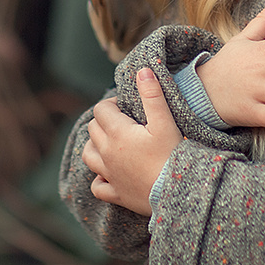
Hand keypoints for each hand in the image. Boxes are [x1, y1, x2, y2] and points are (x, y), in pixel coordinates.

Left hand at [82, 68, 182, 216]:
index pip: (101, 110)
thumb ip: (152, 95)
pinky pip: (97, 186)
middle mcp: (107, 154)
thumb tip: (143, 71)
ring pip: (88, 155)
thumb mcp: (165, 122)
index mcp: (117, 133)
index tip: (126, 106)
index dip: (112, 104)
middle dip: (104, 121)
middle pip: (93, 129)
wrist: (177, 191)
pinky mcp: (116, 193)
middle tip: (123, 121)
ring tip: (110, 142)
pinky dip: (99, 178)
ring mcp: (109, 175)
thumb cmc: (172, 156)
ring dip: (95, 145)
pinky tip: (109, 173)